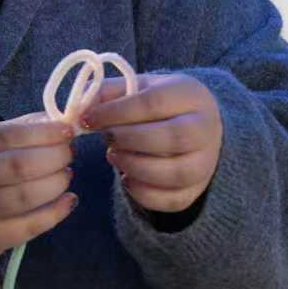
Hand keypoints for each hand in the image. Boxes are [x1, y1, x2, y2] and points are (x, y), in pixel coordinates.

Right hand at [0, 114, 77, 259]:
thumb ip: (16, 129)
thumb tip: (58, 123)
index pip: (6, 135)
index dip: (42, 133)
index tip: (66, 132)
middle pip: (17, 166)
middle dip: (53, 157)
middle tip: (68, 154)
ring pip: (24, 197)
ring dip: (56, 183)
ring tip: (66, 174)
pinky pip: (28, 228)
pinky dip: (55, 213)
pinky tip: (68, 200)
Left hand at [79, 72, 222, 214]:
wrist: (193, 127)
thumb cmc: (158, 105)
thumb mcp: (137, 88)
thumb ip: (107, 93)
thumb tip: (80, 109)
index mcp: (191, 94)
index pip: (154, 102)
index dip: (116, 112)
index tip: (88, 119)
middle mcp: (207, 129)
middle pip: (172, 137)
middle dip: (129, 139)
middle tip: (106, 138)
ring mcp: (206, 162)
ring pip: (175, 173)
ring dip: (135, 167)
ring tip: (113, 156)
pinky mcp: (197, 190)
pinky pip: (172, 200)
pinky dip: (143, 194)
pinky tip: (126, 178)